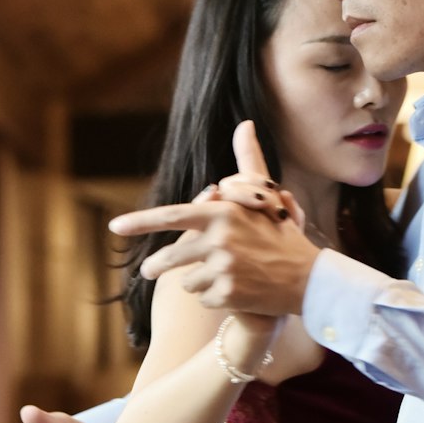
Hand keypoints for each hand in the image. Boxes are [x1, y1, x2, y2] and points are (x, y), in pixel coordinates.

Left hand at [109, 122, 318, 315]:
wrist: (308, 279)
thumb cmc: (282, 233)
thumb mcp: (266, 196)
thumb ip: (249, 161)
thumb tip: (246, 124)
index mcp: (222, 213)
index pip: (171, 216)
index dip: (140, 222)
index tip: (115, 227)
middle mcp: (219, 238)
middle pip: (171, 257)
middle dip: (155, 266)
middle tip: (147, 272)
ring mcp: (223, 267)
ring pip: (188, 280)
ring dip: (199, 282)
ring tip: (225, 277)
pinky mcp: (228, 294)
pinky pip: (203, 299)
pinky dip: (215, 298)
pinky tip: (237, 293)